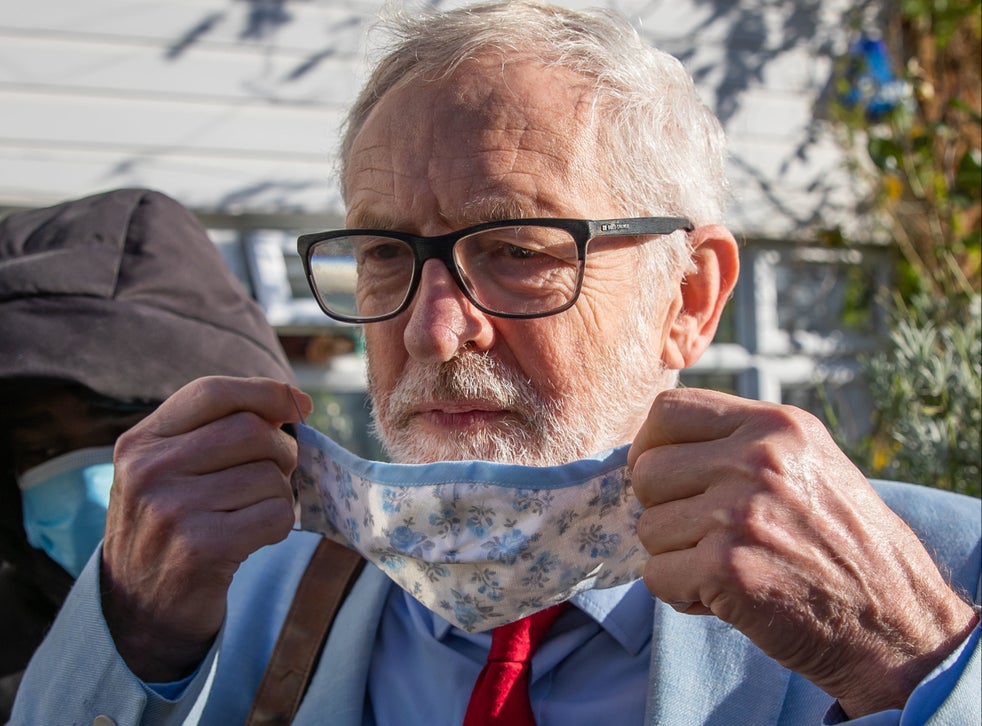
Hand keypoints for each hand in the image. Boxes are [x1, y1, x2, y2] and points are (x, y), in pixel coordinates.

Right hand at [100, 376, 311, 681]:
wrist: (138, 609)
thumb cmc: (172, 525)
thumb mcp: (170, 468)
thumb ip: (217, 429)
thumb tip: (295, 402)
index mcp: (141, 442)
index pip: (213, 392)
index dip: (266, 392)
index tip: (297, 407)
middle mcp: (149, 471)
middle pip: (252, 430)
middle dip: (281, 451)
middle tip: (274, 474)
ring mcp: (172, 510)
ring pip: (270, 476)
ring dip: (279, 494)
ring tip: (252, 511)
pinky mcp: (200, 549)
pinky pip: (275, 515)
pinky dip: (279, 524)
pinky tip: (254, 536)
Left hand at [628, 388, 977, 716]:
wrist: (894, 620)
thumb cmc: (841, 541)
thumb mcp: (807, 461)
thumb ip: (739, 441)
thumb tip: (651, 444)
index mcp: (775, 425)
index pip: (668, 411)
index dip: (650, 446)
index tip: (664, 477)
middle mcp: (757, 460)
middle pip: (646, 472)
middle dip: (664, 509)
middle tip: (704, 534)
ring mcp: (739, 514)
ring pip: (648, 528)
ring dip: (676, 557)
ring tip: (729, 566)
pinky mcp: (727, 569)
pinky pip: (657, 576)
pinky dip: (682, 594)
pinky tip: (726, 597)